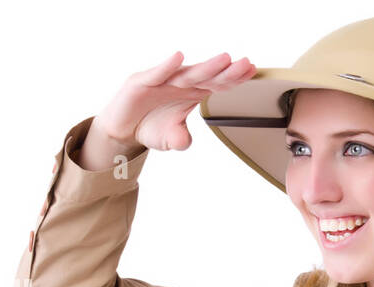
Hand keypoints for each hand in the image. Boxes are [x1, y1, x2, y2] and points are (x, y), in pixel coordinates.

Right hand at [92, 50, 257, 153]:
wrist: (121, 128)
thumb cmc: (150, 127)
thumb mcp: (170, 139)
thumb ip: (181, 140)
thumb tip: (185, 141)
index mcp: (191, 92)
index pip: (217, 84)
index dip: (234, 78)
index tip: (251, 71)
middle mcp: (179, 83)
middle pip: (208, 76)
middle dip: (227, 71)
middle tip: (245, 64)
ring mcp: (161, 81)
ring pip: (187, 73)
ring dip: (206, 67)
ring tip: (224, 59)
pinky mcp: (141, 82)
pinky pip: (157, 73)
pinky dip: (167, 66)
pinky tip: (179, 58)